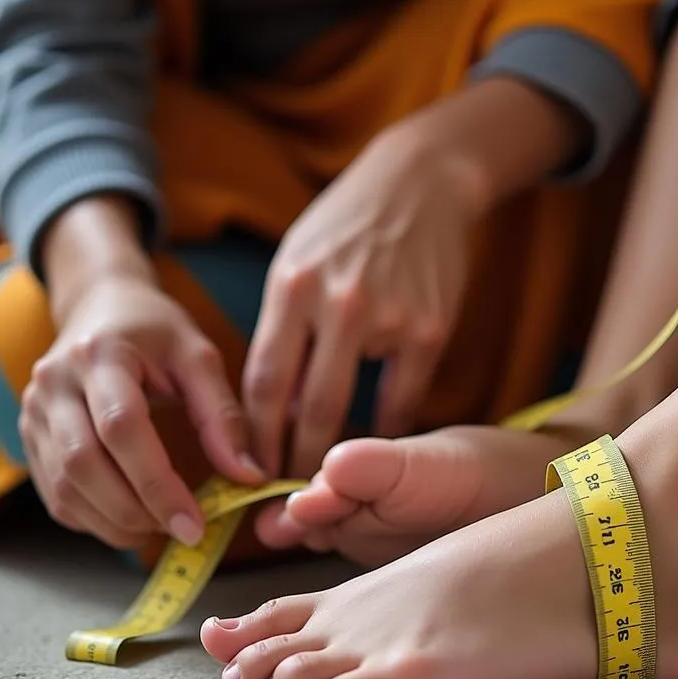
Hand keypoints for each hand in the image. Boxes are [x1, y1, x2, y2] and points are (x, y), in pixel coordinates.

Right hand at [20, 275, 263, 548]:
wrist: (103, 307)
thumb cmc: (158, 332)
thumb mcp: (199, 357)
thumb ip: (222, 415)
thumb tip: (248, 476)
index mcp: (101, 355)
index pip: (122, 428)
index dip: (157, 483)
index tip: (193, 523)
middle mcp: (55, 384)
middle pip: (83, 464)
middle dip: (135, 511)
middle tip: (182, 532)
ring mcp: (34, 411)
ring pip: (63, 486)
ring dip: (113, 522)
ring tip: (160, 528)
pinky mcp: (30, 435)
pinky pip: (54, 493)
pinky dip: (92, 517)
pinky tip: (129, 518)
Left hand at [243, 123, 474, 477]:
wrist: (421, 183)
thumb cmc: (348, 224)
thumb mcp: (297, 259)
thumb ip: (283, 326)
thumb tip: (275, 404)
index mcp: (291, 286)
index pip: (261, 382)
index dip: (251, 437)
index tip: (247, 472)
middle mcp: (335, 303)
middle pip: (302, 407)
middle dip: (286, 460)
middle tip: (281, 496)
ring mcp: (387, 317)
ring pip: (349, 410)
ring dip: (329, 453)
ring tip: (317, 480)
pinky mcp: (430, 328)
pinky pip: (402, 400)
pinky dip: (384, 430)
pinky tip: (373, 446)